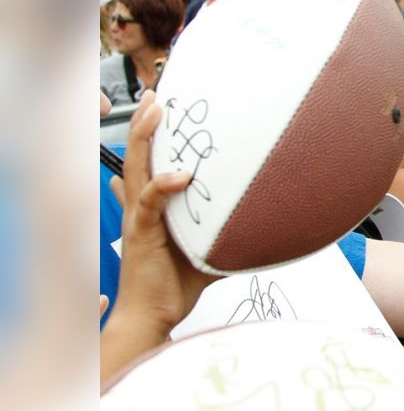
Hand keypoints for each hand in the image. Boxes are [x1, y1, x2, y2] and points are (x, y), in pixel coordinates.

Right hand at [109, 91, 220, 335]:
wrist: (154, 316)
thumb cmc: (176, 283)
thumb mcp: (206, 246)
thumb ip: (223, 229)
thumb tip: (259, 220)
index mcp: (152, 206)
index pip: (148, 162)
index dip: (151, 134)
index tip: (160, 106)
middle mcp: (141, 207)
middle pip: (138, 155)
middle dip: (145, 123)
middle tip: (155, 95)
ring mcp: (139, 219)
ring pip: (137, 169)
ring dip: (145, 138)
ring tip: (156, 112)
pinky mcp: (141, 234)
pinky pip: (149, 203)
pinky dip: (163, 185)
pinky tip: (180, 174)